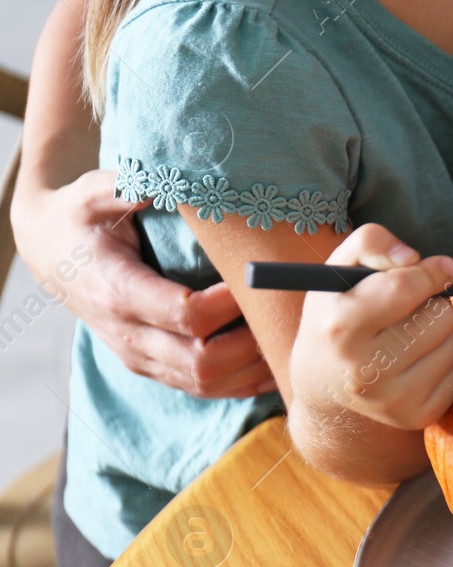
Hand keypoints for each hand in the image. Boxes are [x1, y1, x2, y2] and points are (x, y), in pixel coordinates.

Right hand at [12, 169, 272, 397]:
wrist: (51, 252)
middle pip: (203, 361)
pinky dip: (244, 380)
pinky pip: (205, 388)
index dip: (231, 304)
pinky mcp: (153, 366)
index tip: (259, 277)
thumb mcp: (96, 193)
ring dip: (254, 365)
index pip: (187, 315)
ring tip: (288, 333)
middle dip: (252, 342)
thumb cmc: (81, 217)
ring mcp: (140, 357)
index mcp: (117, 292)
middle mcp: (128, 335)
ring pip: (207, 382)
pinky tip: (273, 357)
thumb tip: (174, 177)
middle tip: (285, 310)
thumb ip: (131, 186)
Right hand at [290, 224, 452, 430]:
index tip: (441, 268)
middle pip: (440, 315)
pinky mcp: (417, 416)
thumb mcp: (338, 269)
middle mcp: (364, 371)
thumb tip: (413, 258)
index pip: (406, 288)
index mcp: (339, 328)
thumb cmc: (337, 311)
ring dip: (440, 328)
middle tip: (409, 309)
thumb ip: (371, 242)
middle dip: (432, 302)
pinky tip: (416, 358)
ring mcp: (392, 400)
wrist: (324, 381)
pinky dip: (445, 356)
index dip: (431, 273)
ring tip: (408, 332)